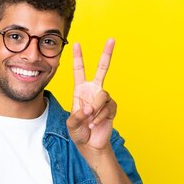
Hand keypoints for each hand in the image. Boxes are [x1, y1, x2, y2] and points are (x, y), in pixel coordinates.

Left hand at [66, 39, 117, 157]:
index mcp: (80, 90)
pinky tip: (94, 124)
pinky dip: (99, 117)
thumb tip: (89, 109)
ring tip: (89, 120)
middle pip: (102, 69)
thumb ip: (77, 116)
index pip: (79, 70)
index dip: (78, 57)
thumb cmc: (79, 132)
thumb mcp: (71, 124)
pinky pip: (107, 107)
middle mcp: (93, 91)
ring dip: (95, 109)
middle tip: (112, 39)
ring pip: (102, 95)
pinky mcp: (112, 108)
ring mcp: (103, 99)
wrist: (90, 144)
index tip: (77, 44)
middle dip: (107, 54)